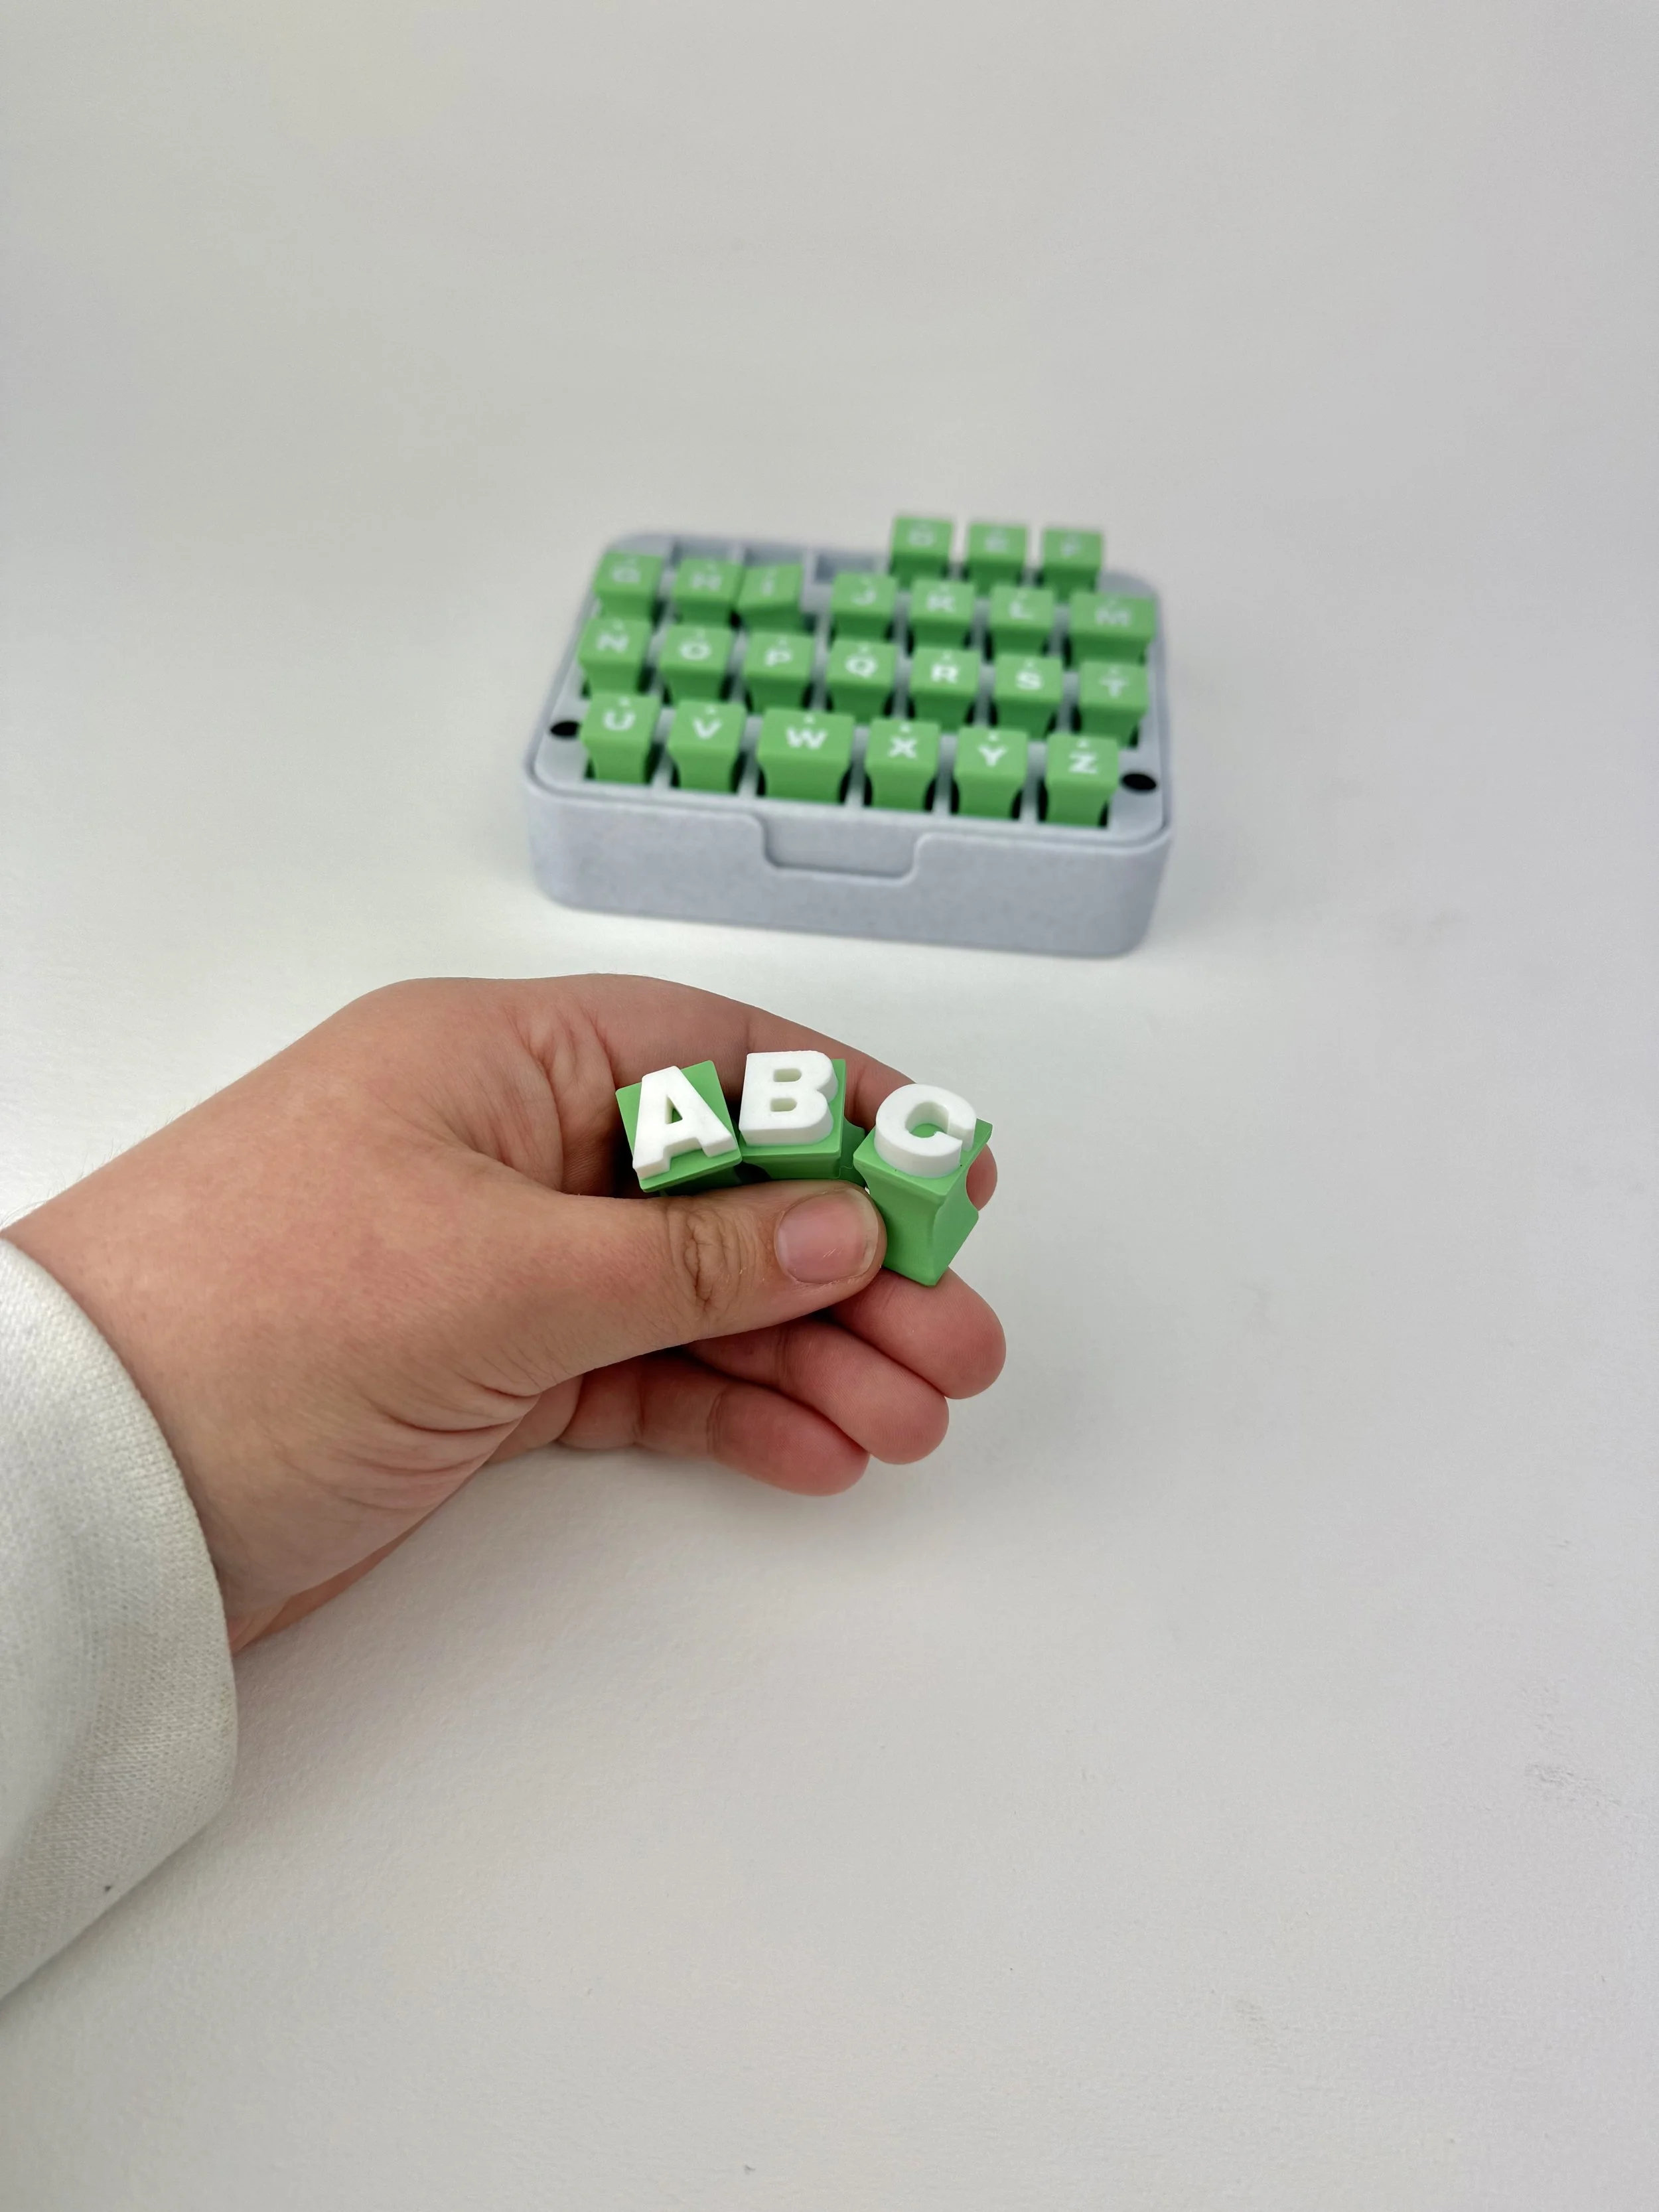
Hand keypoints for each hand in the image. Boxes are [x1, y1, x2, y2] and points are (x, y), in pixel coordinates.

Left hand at [6, 977, 1002, 1650]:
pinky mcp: (482, 1375)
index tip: (954, 1173)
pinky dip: (725, 1412)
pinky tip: (812, 1449)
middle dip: (849, 1265)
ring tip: (908, 1420)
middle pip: (722, 1190)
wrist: (83, 1489)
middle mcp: (504, 1149)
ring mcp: (496, 1267)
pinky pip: (637, 1377)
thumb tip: (844, 1224)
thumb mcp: (498, 1276)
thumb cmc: (256, 1322)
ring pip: (692, 1297)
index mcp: (497, 1062)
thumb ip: (690, 1260)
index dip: (846, 1112)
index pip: (712, 1059)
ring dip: (807, 1355)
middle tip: (958, 1342)